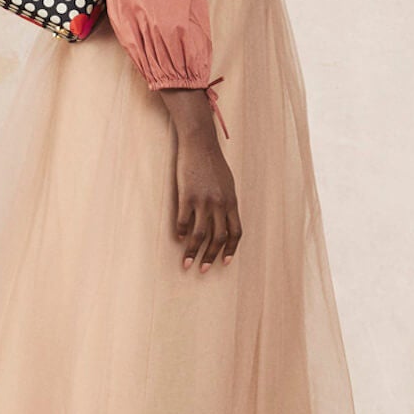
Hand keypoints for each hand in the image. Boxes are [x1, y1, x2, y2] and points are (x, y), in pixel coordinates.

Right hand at [158, 89, 242, 272]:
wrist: (200, 144)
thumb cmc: (213, 162)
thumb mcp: (227, 183)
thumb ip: (227, 202)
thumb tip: (225, 218)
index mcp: (232, 201)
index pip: (236, 232)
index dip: (230, 249)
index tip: (224, 262)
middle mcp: (220, 204)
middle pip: (218, 237)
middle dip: (211, 256)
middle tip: (203, 269)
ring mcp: (203, 201)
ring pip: (200, 234)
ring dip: (193, 251)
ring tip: (186, 262)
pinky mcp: (187, 196)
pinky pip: (183, 220)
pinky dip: (180, 232)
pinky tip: (177, 237)